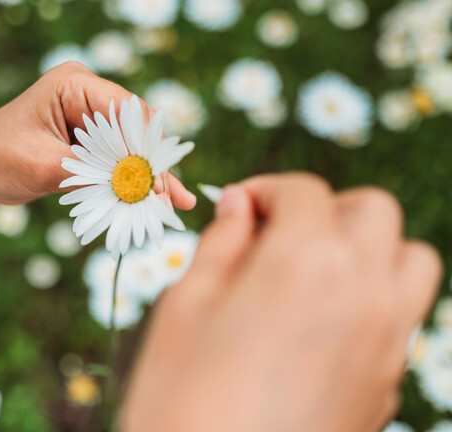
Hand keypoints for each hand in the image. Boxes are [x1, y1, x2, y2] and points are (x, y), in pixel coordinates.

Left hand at [0, 62, 194, 266]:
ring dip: (146, 176)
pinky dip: (129, 179)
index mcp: (74, 84)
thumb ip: (93, 174)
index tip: (160, 184)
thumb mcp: (45, 168)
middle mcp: (86, 93)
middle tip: (173, 200)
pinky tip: (151, 199)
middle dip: (153, 165)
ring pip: (131, 145)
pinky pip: (116, 157)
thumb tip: (141, 187)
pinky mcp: (86, 137)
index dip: (148, 149)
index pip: (127, 112)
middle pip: (136, 128)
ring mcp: (87, 115)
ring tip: (173, 203)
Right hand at [121, 173, 442, 431]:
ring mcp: (386, 341)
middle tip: (276, 232)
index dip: (264, 189)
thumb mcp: (184, 306)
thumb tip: (239, 206)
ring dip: (369, 247)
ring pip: (410, 260)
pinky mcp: (388, 383)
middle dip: (325, 208)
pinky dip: (373, 297)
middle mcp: (363, 292)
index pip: (304, 192)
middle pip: (373, 211)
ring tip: (315, 270)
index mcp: (305, 262)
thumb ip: (220, 243)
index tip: (237, 208)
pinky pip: (402, 315)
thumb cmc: (181, 396)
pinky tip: (320, 323)